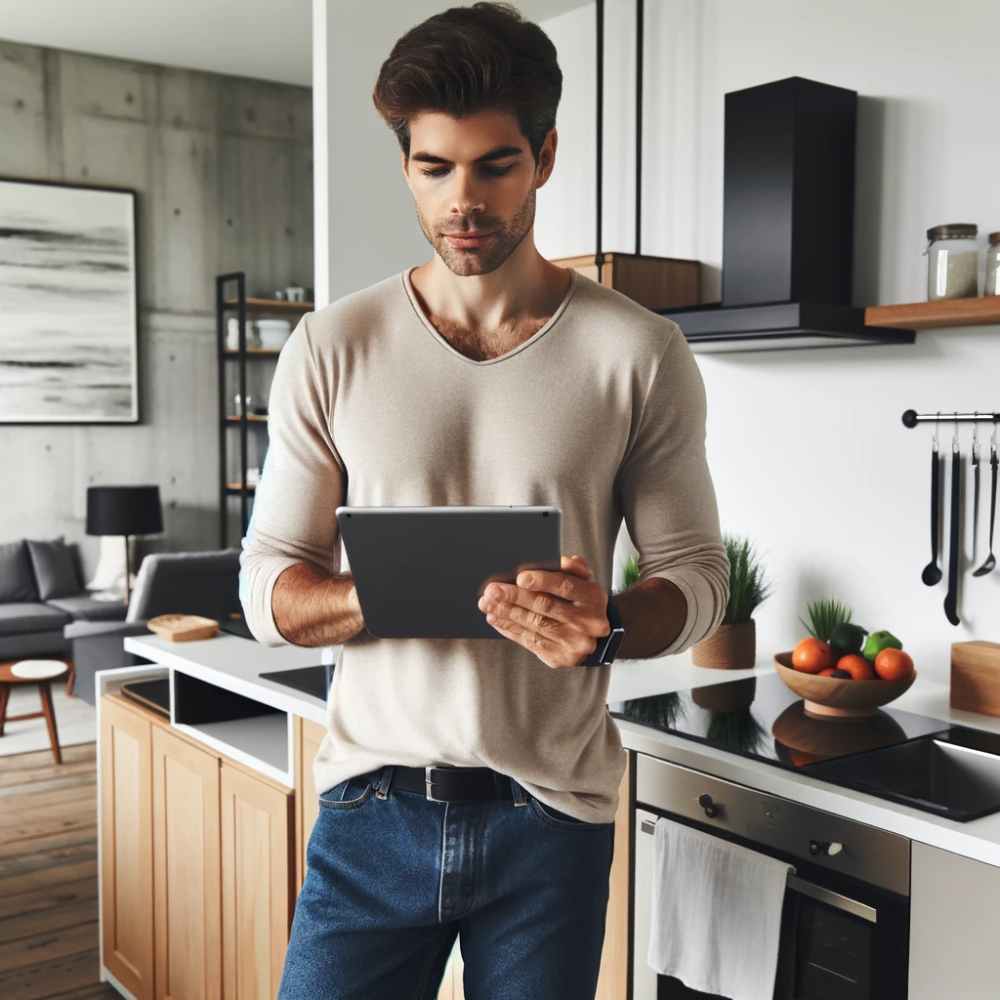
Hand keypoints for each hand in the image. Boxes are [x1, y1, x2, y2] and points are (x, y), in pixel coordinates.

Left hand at [477, 555, 609, 668]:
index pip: (566, 586)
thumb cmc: (582, 603)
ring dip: (506, 613)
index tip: (520, 577)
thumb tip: (555, 560)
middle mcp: (587, 622)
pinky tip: (496, 618)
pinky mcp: (559, 656)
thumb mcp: (583, 582)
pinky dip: (509, 628)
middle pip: (545, 606)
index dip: (542, 581)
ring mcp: (574, 642)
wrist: (597, 638)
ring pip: (534, 624)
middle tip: (493, 590)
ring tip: (488, 604)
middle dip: (514, 597)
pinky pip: (529, 641)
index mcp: (593, 597)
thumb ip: (571, 569)